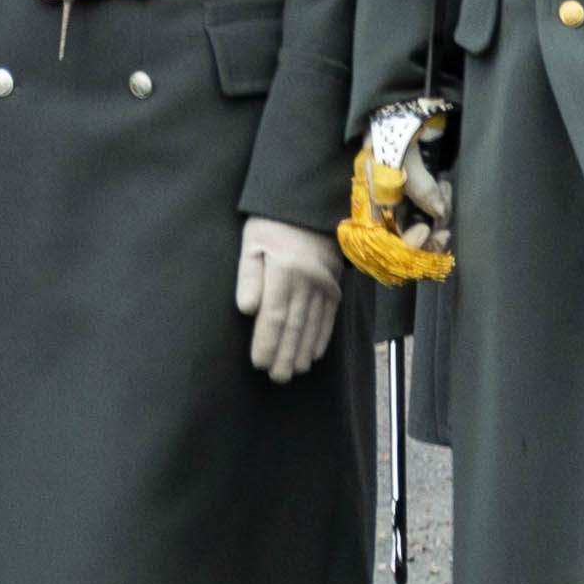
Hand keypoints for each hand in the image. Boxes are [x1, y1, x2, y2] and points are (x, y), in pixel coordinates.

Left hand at [235, 216, 345, 382]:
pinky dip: (321, 338)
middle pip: (295, 325)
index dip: (267, 342)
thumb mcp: (253, 243)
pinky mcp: (335, 285)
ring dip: (302, 352)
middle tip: (277, 378)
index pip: (274, 315)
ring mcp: (325, 284)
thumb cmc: (273, 224)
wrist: (312, 205)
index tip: (258, 363)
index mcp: (284, 271)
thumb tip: (248, 310)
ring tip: (293, 372)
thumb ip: (249, 276)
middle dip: (285, 355)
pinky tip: (313, 354)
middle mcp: (308, 281)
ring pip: (313, 325)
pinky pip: (329, 317)